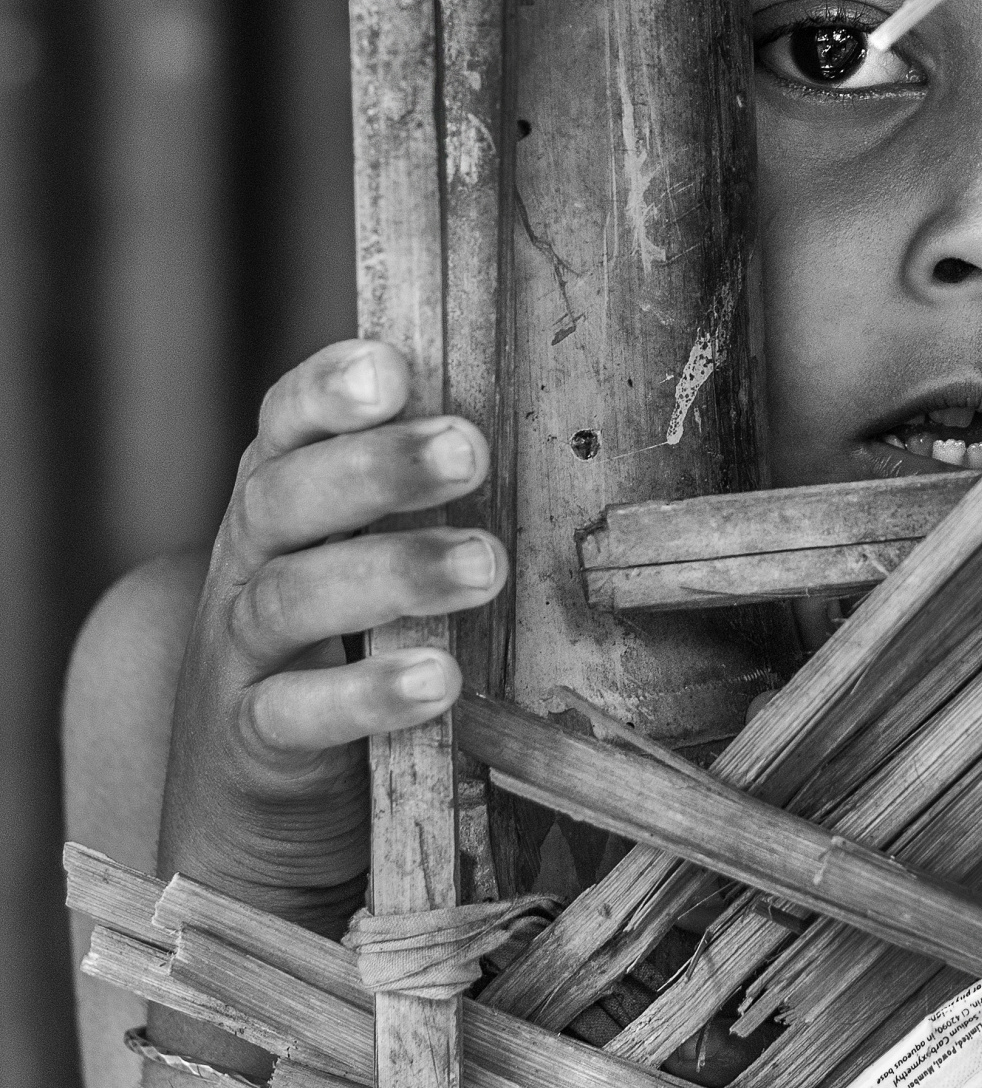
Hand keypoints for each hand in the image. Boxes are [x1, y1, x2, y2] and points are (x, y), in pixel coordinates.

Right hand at [156, 339, 502, 935]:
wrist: (250, 795)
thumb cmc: (344, 639)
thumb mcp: (366, 554)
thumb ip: (425, 496)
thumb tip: (558, 425)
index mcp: (280, 500)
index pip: (286, 423)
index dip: (328, 390)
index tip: (391, 368)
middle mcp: (249, 562)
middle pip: (289, 498)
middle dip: (378, 468)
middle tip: (469, 448)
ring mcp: (242, 652)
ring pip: (292, 598)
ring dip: (394, 573)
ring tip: (486, 565)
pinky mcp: (255, 742)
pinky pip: (297, 714)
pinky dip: (366, 697)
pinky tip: (438, 683)